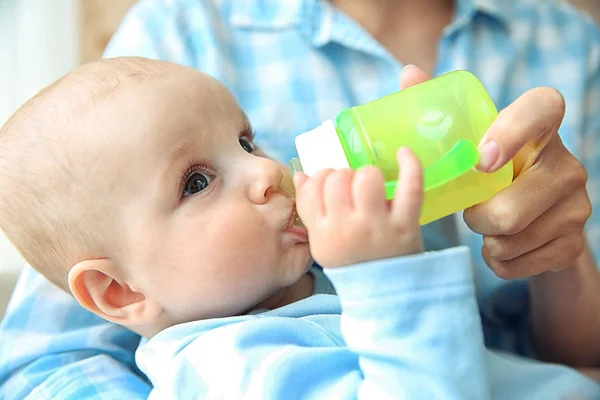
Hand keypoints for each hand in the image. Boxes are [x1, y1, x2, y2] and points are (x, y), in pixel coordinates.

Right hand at [294, 148, 423, 267]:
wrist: (386, 295)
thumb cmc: (353, 264)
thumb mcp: (324, 243)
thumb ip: (311, 209)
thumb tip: (302, 174)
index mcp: (322, 233)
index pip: (313, 188)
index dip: (321, 177)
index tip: (332, 185)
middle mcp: (346, 229)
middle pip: (338, 179)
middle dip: (345, 176)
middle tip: (354, 189)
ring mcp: (377, 226)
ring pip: (367, 177)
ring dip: (368, 174)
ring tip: (372, 186)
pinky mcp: (406, 225)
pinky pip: (410, 186)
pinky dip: (410, 165)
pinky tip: (404, 153)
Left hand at [401, 65, 590, 278]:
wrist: (536, 225)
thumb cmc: (493, 176)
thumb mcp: (472, 146)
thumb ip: (440, 112)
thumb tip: (409, 72)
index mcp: (541, 130)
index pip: (543, 107)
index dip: (511, 129)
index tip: (480, 160)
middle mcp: (568, 165)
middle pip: (511, 206)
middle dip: (477, 218)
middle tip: (471, 213)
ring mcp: (577, 206)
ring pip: (511, 237)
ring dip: (486, 240)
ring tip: (486, 229)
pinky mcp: (574, 244)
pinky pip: (520, 264)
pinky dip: (499, 262)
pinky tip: (501, 248)